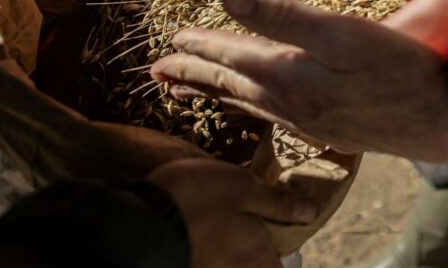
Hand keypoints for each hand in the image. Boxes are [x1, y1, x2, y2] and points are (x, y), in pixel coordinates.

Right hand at [146, 158, 317, 267]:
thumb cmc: (197, 201)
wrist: (136, 222)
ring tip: (230, 224)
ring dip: (236, 251)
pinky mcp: (187, 267)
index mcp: (258, 260)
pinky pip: (211, 262)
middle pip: (259, 266)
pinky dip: (214, 251)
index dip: (285, 257)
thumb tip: (311, 212)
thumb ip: (279, 202)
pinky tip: (206, 231)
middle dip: (262, 253)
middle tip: (260, 225)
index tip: (287, 231)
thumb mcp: (243, 187)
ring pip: (234, 264)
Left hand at [150, 0, 447, 163]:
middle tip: (159, 75)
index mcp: (286, 77)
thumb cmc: (399, 70)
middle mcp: (288, 104)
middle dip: (192, 77)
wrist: (442, 120)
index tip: (169, 44)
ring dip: (215, 93)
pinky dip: (248, 105)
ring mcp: (307, 121)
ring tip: (190, 92)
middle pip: (228, 87)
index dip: (198, 48)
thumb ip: (283, 15)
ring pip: (247, 104)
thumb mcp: (342, 34)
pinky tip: (255, 105)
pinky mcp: (328, 128)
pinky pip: (270, 115)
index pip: (229, 59)